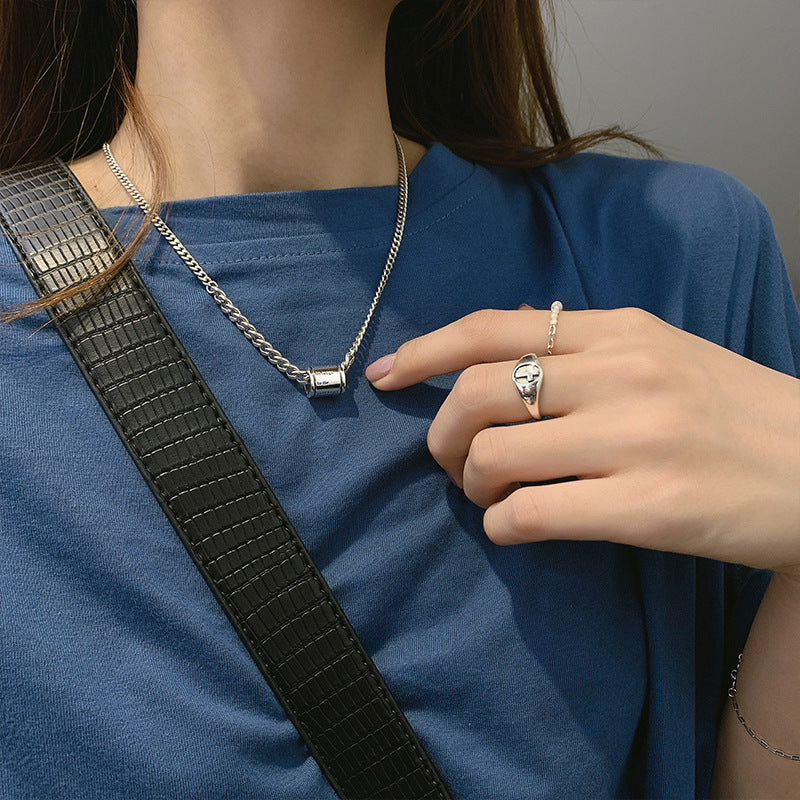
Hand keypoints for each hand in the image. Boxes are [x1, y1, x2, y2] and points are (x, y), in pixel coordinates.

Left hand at [365, 307, 799, 576]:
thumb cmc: (732, 412)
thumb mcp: (663, 352)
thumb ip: (583, 346)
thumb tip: (505, 342)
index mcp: (620, 332)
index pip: (494, 327)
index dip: (425, 350)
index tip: (386, 375)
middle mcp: (622, 374)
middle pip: (476, 394)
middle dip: (441, 435)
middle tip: (454, 462)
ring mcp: (635, 439)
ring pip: (493, 456)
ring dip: (472, 485)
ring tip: (493, 497)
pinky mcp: (648, 507)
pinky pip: (530, 514)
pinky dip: (503, 526)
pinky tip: (519, 527)